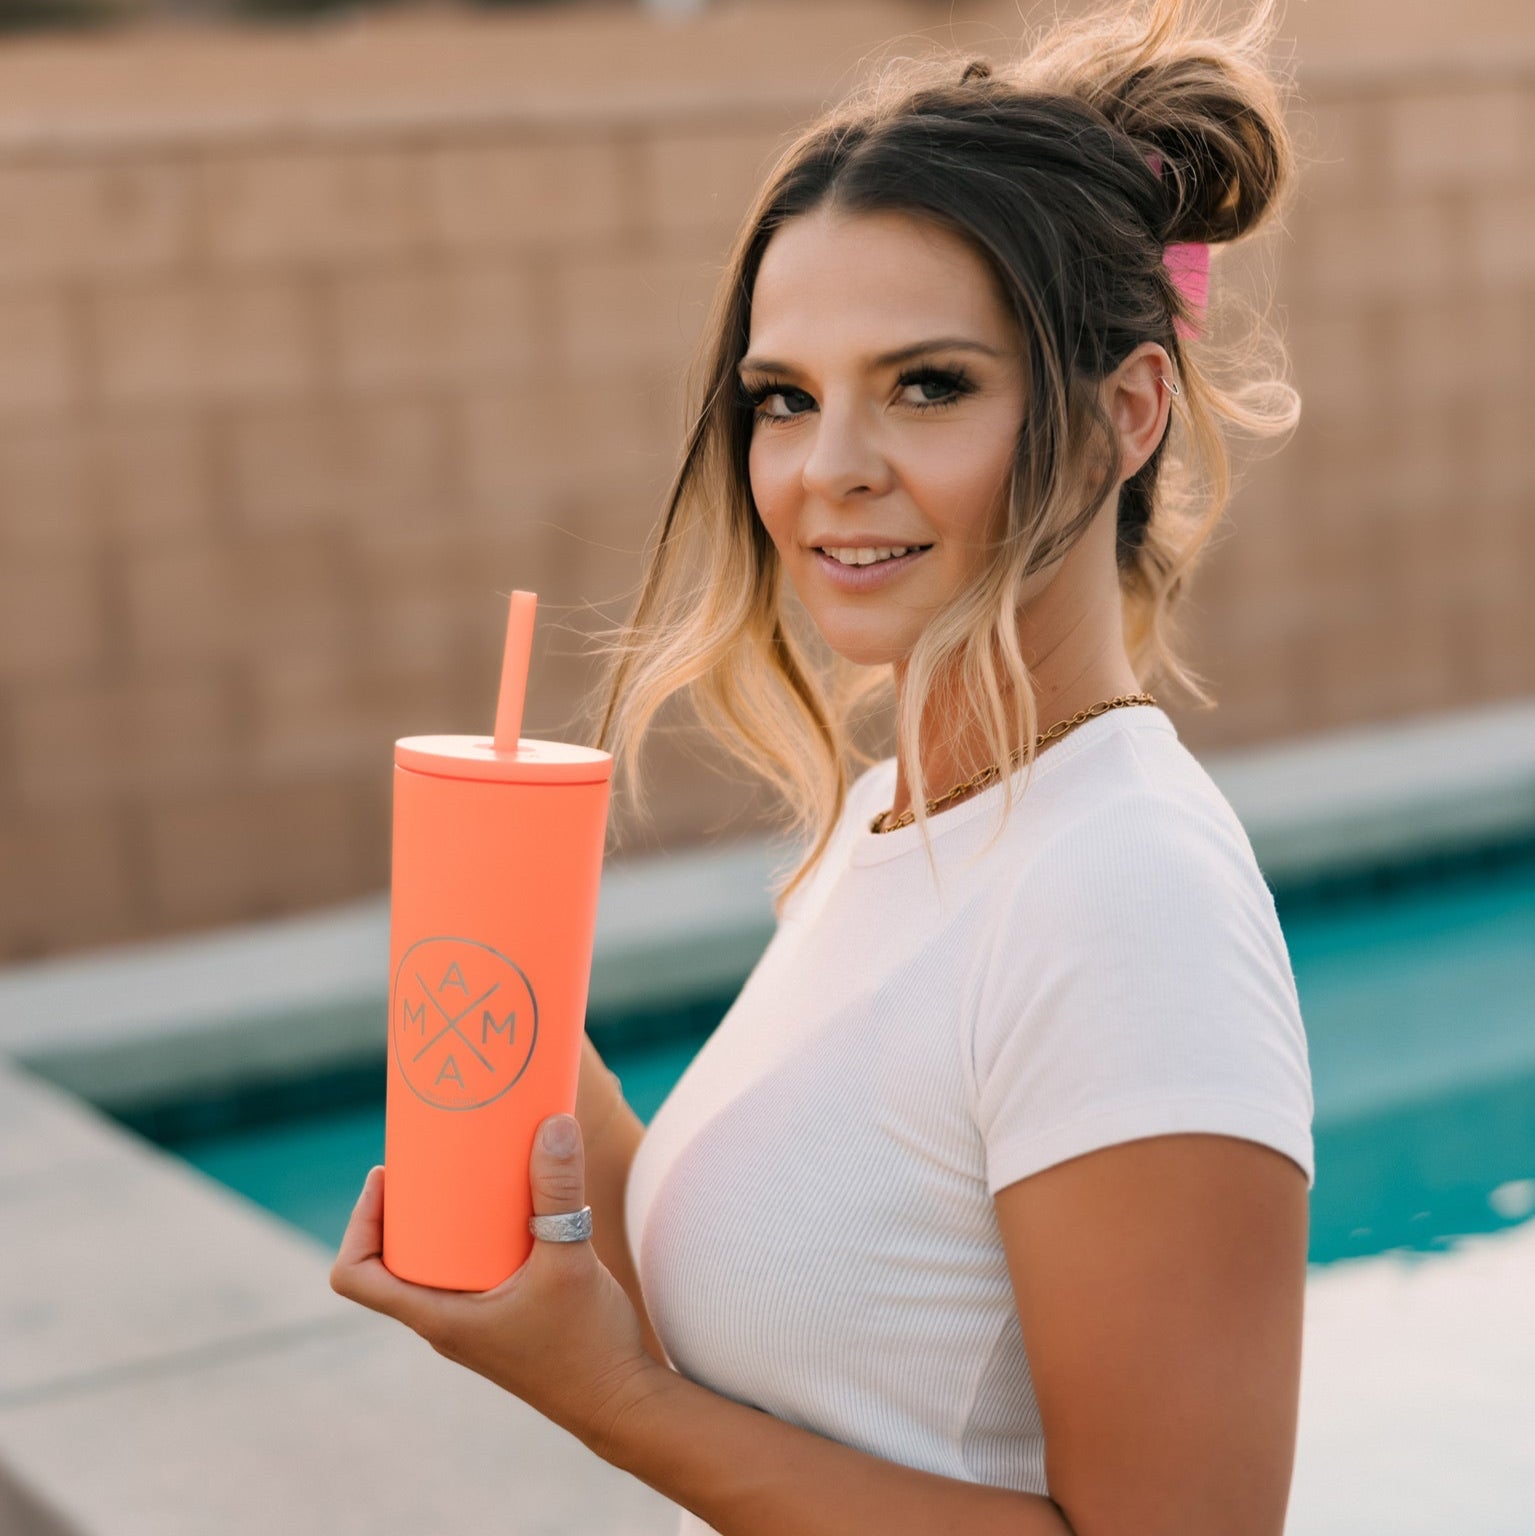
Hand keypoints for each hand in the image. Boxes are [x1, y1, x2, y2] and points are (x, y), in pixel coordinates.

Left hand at [329, 1114, 667, 1454]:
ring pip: (429, 1270)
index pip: (356, 1277)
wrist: (621, 1404)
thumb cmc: (588, 1346)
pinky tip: (506, 1212)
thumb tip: (553, 1122)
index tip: (386, 1176)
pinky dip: (468, 1241)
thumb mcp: (570, 1259)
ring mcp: (470, 1327)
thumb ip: (559, 1192)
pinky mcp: (498, 1323)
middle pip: (390, 1265)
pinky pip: (463, 1276)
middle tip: (430, 1162)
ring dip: (435, 1226)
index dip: (358, 1223)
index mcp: (438, 1318)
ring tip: (463, 1177)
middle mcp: (444, 1324)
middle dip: (401, 1212)